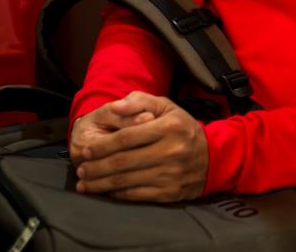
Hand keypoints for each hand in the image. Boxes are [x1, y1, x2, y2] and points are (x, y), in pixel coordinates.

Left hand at [74, 91, 207, 202]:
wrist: (214, 158)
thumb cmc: (184, 129)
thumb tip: (115, 106)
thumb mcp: (167, 107)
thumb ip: (139, 101)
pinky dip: (117, 194)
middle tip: (81, 169)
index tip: (87, 151)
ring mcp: (170, 174)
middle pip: (122, 161)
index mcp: (169, 127)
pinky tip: (105, 192)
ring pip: (126, 181)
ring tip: (85, 183)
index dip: (102, 145)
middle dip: (96, 167)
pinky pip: (136, 195)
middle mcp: (171, 151)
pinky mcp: (169, 193)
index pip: (127, 137)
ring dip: (101, 184)